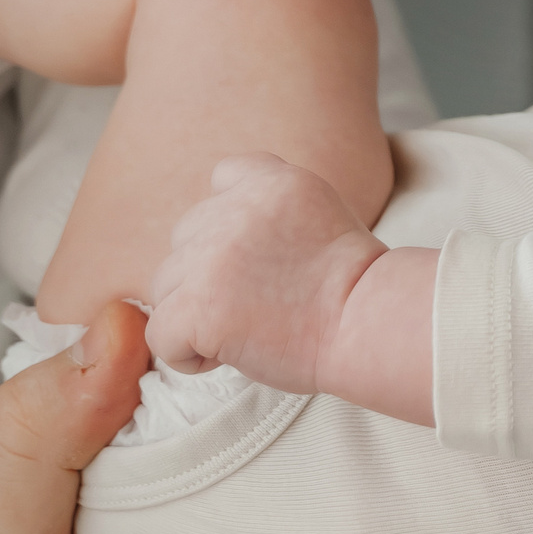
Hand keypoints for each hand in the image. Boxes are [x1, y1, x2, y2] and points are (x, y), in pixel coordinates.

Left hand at [146, 151, 380, 391]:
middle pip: (187, 238)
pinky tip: (229, 354)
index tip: (267, 257)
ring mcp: (211, 258)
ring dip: (196, 311)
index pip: (223, 179)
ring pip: (166, 285)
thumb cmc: (355, 288)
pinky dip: (187, 354)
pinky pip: (161, 334)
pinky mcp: (197, 306)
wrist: (371, 327)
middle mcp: (234, 210)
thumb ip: (267, 209)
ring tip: (249, 329)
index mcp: (270, 180)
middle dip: (211, 272)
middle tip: (263, 302)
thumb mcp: (319, 213)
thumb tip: (217, 235)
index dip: (233, 222)